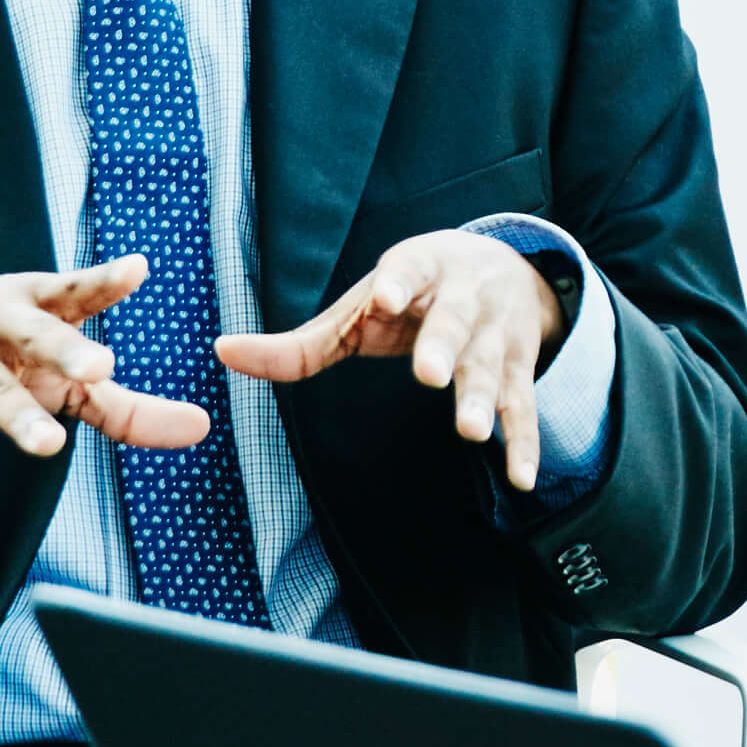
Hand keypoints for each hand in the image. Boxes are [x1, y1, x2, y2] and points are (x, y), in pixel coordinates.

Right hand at [0, 259, 215, 521]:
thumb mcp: (54, 364)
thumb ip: (122, 400)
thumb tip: (200, 428)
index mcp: (34, 302)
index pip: (74, 291)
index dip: (105, 282)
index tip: (138, 270)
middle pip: (34, 334)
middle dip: (66, 349)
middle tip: (102, 367)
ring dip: (19, 416)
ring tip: (50, 445)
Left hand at [216, 228, 571, 493]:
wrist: (508, 267)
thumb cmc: (413, 294)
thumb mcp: (363, 306)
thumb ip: (301, 342)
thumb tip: (222, 352)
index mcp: (421, 269)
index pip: (408, 271)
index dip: (397, 284)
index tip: (384, 299)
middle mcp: (465, 299)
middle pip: (454, 323)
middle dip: (443, 348)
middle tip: (430, 375)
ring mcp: (497, 336)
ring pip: (490, 368)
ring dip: (482, 399)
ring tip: (470, 430)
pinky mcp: (518, 371)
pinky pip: (523, 410)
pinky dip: (524, 444)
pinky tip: (520, 480)